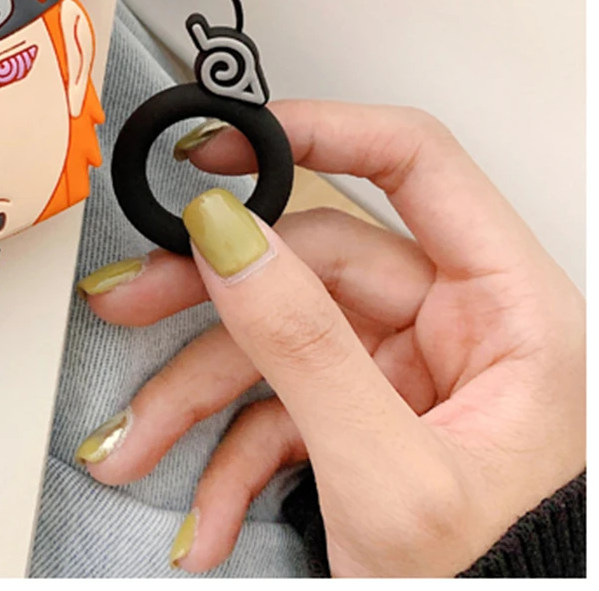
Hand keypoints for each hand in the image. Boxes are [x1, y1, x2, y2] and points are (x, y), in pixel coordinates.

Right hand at [75, 101, 584, 575]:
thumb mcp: (392, 480)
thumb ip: (305, 347)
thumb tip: (228, 237)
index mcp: (508, 313)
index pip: (411, 163)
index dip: (312, 133)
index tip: (220, 144)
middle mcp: (459, 329)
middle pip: (309, 262)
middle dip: (208, 298)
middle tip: (131, 298)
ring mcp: (408, 376)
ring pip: (277, 340)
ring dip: (196, 395)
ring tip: (139, 439)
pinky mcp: (369, 421)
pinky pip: (281, 409)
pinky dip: (229, 455)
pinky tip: (204, 506)